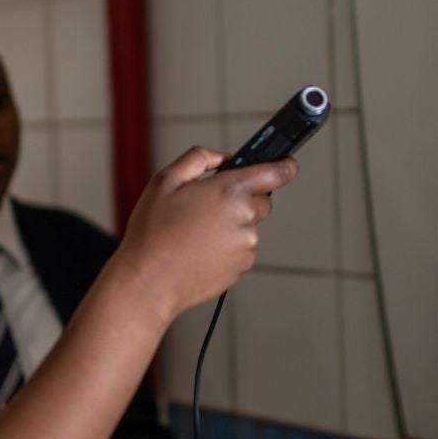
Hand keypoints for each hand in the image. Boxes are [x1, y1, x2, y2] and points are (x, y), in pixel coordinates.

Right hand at [114, 147, 297, 320]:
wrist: (149, 281)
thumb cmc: (153, 232)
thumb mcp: (165, 180)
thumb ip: (199, 158)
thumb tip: (222, 157)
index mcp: (229, 191)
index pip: (275, 173)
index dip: (284, 165)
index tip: (288, 164)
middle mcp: (245, 217)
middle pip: (261, 201)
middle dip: (241, 199)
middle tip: (207, 207)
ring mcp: (246, 245)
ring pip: (249, 226)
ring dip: (231, 225)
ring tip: (195, 233)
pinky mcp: (242, 266)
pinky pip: (241, 249)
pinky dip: (227, 246)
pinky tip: (199, 249)